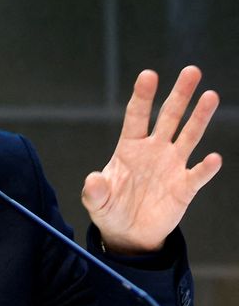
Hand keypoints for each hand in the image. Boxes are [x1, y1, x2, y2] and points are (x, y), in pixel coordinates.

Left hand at [81, 66, 221, 253]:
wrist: (129, 234)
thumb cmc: (110, 210)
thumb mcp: (96, 201)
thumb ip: (94, 191)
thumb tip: (93, 180)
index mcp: (129, 147)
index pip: (137, 116)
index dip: (143, 96)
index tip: (149, 75)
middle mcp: (153, 150)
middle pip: (169, 117)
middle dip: (179, 94)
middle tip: (191, 71)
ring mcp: (171, 166)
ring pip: (188, 136)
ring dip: (200, 117)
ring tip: (210, 96)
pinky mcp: (184, 187)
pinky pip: (197, 174)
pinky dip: (205, 168)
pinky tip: (212, 158)